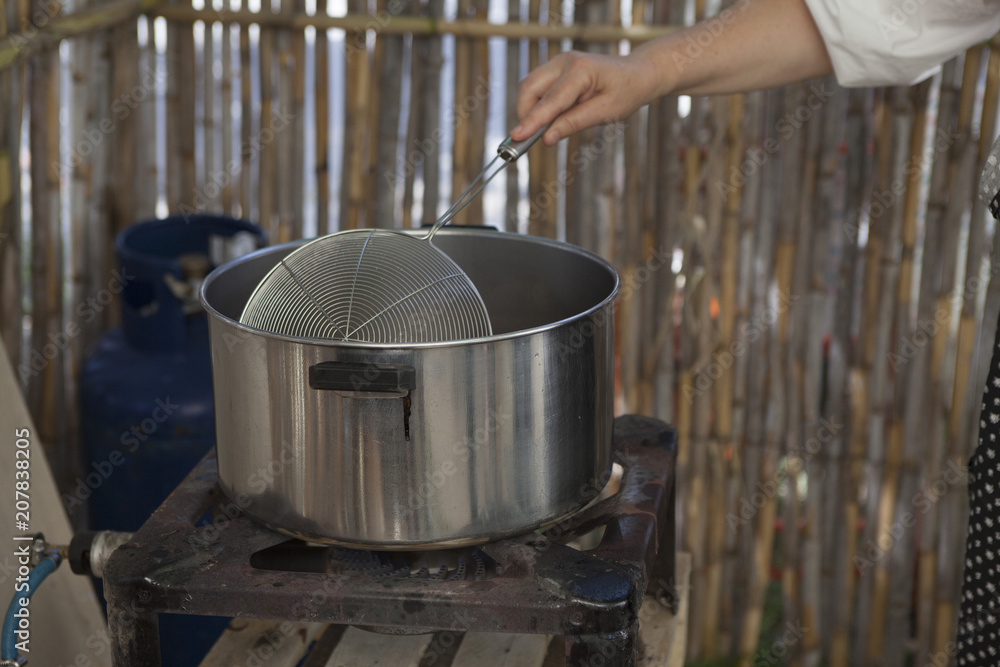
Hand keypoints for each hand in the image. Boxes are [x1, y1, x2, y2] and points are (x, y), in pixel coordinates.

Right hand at [511, 51, 664, 145]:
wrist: (638, 73)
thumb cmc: (626, 92)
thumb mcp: (605, 113)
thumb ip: (574, 123)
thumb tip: (546, 138)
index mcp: (581, 70)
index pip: (550, 100)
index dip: (532, 121)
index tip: (516, 138)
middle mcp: (565, 61)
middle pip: (529, 88)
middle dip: (525, 114)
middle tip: (527, 140)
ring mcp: (559, 62)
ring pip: (529, 87)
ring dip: (530, 110)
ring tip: (541, 130)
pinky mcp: (556, 69)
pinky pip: (538, 88)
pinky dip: (538, 105)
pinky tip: (549, 119)